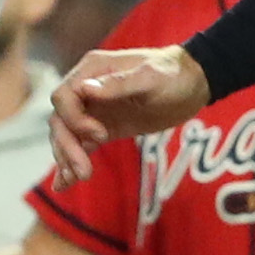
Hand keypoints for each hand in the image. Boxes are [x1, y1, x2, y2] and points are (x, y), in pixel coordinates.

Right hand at [47, 44, 206, 181]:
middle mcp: (85, 90)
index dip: (75, 118)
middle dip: (68, 146)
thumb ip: (118, 84)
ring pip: (66, 135)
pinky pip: (80, 145)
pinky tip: (65, 184)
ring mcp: (92, 110)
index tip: (100, 135)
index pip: (64, 97)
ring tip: (76, 180)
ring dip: (67, 158)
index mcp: (92, 70)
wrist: (194, 84)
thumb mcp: (150, 77)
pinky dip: (71, 163)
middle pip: (61, 120)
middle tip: (84, 172)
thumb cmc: (174, 75)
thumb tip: (84, 89)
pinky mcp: (101, 128)